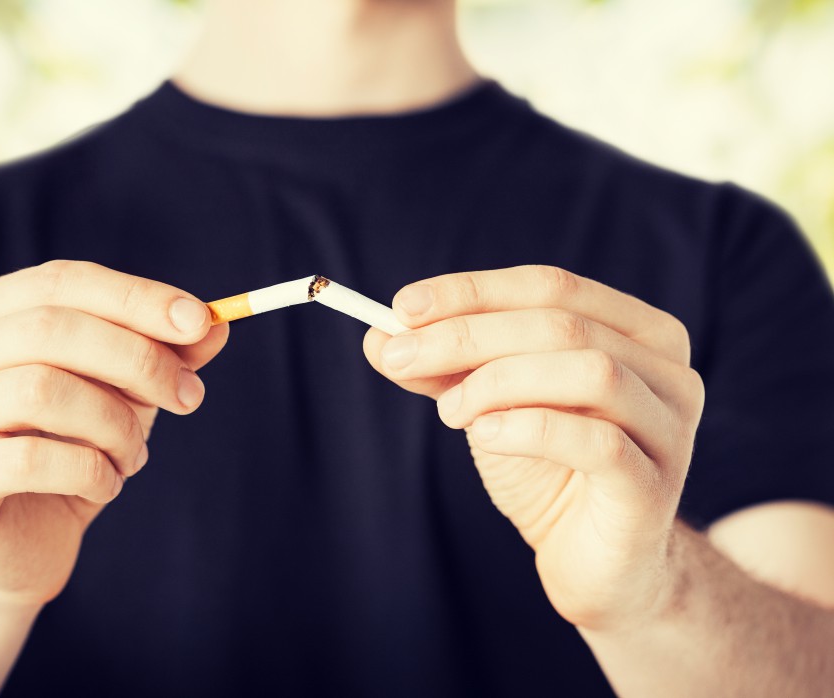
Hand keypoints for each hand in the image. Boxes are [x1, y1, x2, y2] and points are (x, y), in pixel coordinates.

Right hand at [0, 260, 227, 604]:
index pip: (62, 281)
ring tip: (135, 455)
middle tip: (189, 397)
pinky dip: (89, 471)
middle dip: (137, 360)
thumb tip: (216, 326)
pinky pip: (28, 459)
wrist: (17, 544)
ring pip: (40, 391)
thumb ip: (166, 353)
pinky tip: (106, 485)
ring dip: (114, 424)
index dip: (136, 298)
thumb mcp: (125, 392)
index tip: (202, 322)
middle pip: (50, 329)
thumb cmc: (70, 448)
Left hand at [363, 265, 704, 630]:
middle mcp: (668, 369)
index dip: (473, 292)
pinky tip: (486, 436)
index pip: (551, 286)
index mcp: (637, 331)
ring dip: (499, 382)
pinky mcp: (655, 487)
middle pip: (563, 324)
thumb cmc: (549, 470)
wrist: (593, 562)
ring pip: (590, 371)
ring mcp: (671, 428)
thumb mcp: (493, 405)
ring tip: (450, 412)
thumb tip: (378, 336)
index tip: (403, 308)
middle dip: (467, 335)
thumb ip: (446, 369)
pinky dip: (529, 428)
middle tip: (400, 356)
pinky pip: (597, 441)